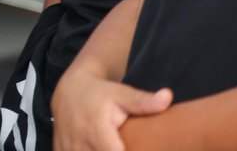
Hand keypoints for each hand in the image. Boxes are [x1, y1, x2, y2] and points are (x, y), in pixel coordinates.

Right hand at [51, 64, 171, 150]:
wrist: (69, 91)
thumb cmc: (100, 94)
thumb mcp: (121, 94)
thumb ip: (144, 102)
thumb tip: (167, 97)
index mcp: (96, 132)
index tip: (138, 149)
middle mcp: (79, 144)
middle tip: (128, 145)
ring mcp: (68, 150)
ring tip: (113, 145)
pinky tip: (97, 148)